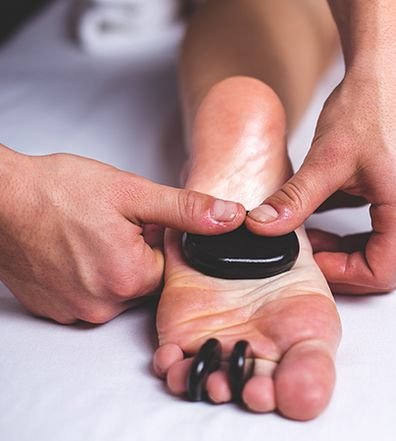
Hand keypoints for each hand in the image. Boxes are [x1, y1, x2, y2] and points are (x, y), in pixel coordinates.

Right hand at [0, 146, 245, 322]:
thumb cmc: (56, 191)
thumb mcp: (133, 192)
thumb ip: (186, 209)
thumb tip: (230, 217)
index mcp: (130, 277)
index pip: (168, 268)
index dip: (156, 241)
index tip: (136, 224)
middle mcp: (103, 305)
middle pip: (142, 281)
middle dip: (133, 253)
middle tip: (107, 226)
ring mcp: (74, 311)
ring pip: (114, 289)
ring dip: (107, 264)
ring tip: (84, 235)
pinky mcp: (52, 310)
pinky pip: (86, 296)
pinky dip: (83, 275)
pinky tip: (68, 250)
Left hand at [246, 57, 395, 293]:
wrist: (393, 61)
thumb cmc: (373, 101)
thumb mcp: (326, 158)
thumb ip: (294, 199)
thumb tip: (263, 227)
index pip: (381, 274)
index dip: (340, 275)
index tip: (308, 261)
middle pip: (387, 267)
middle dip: (345, 266)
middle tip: (309, 253)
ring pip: (388, 247)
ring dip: (351, 248)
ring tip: (314, 234)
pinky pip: (388, 224)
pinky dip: (359, 229)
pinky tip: (328, 208)